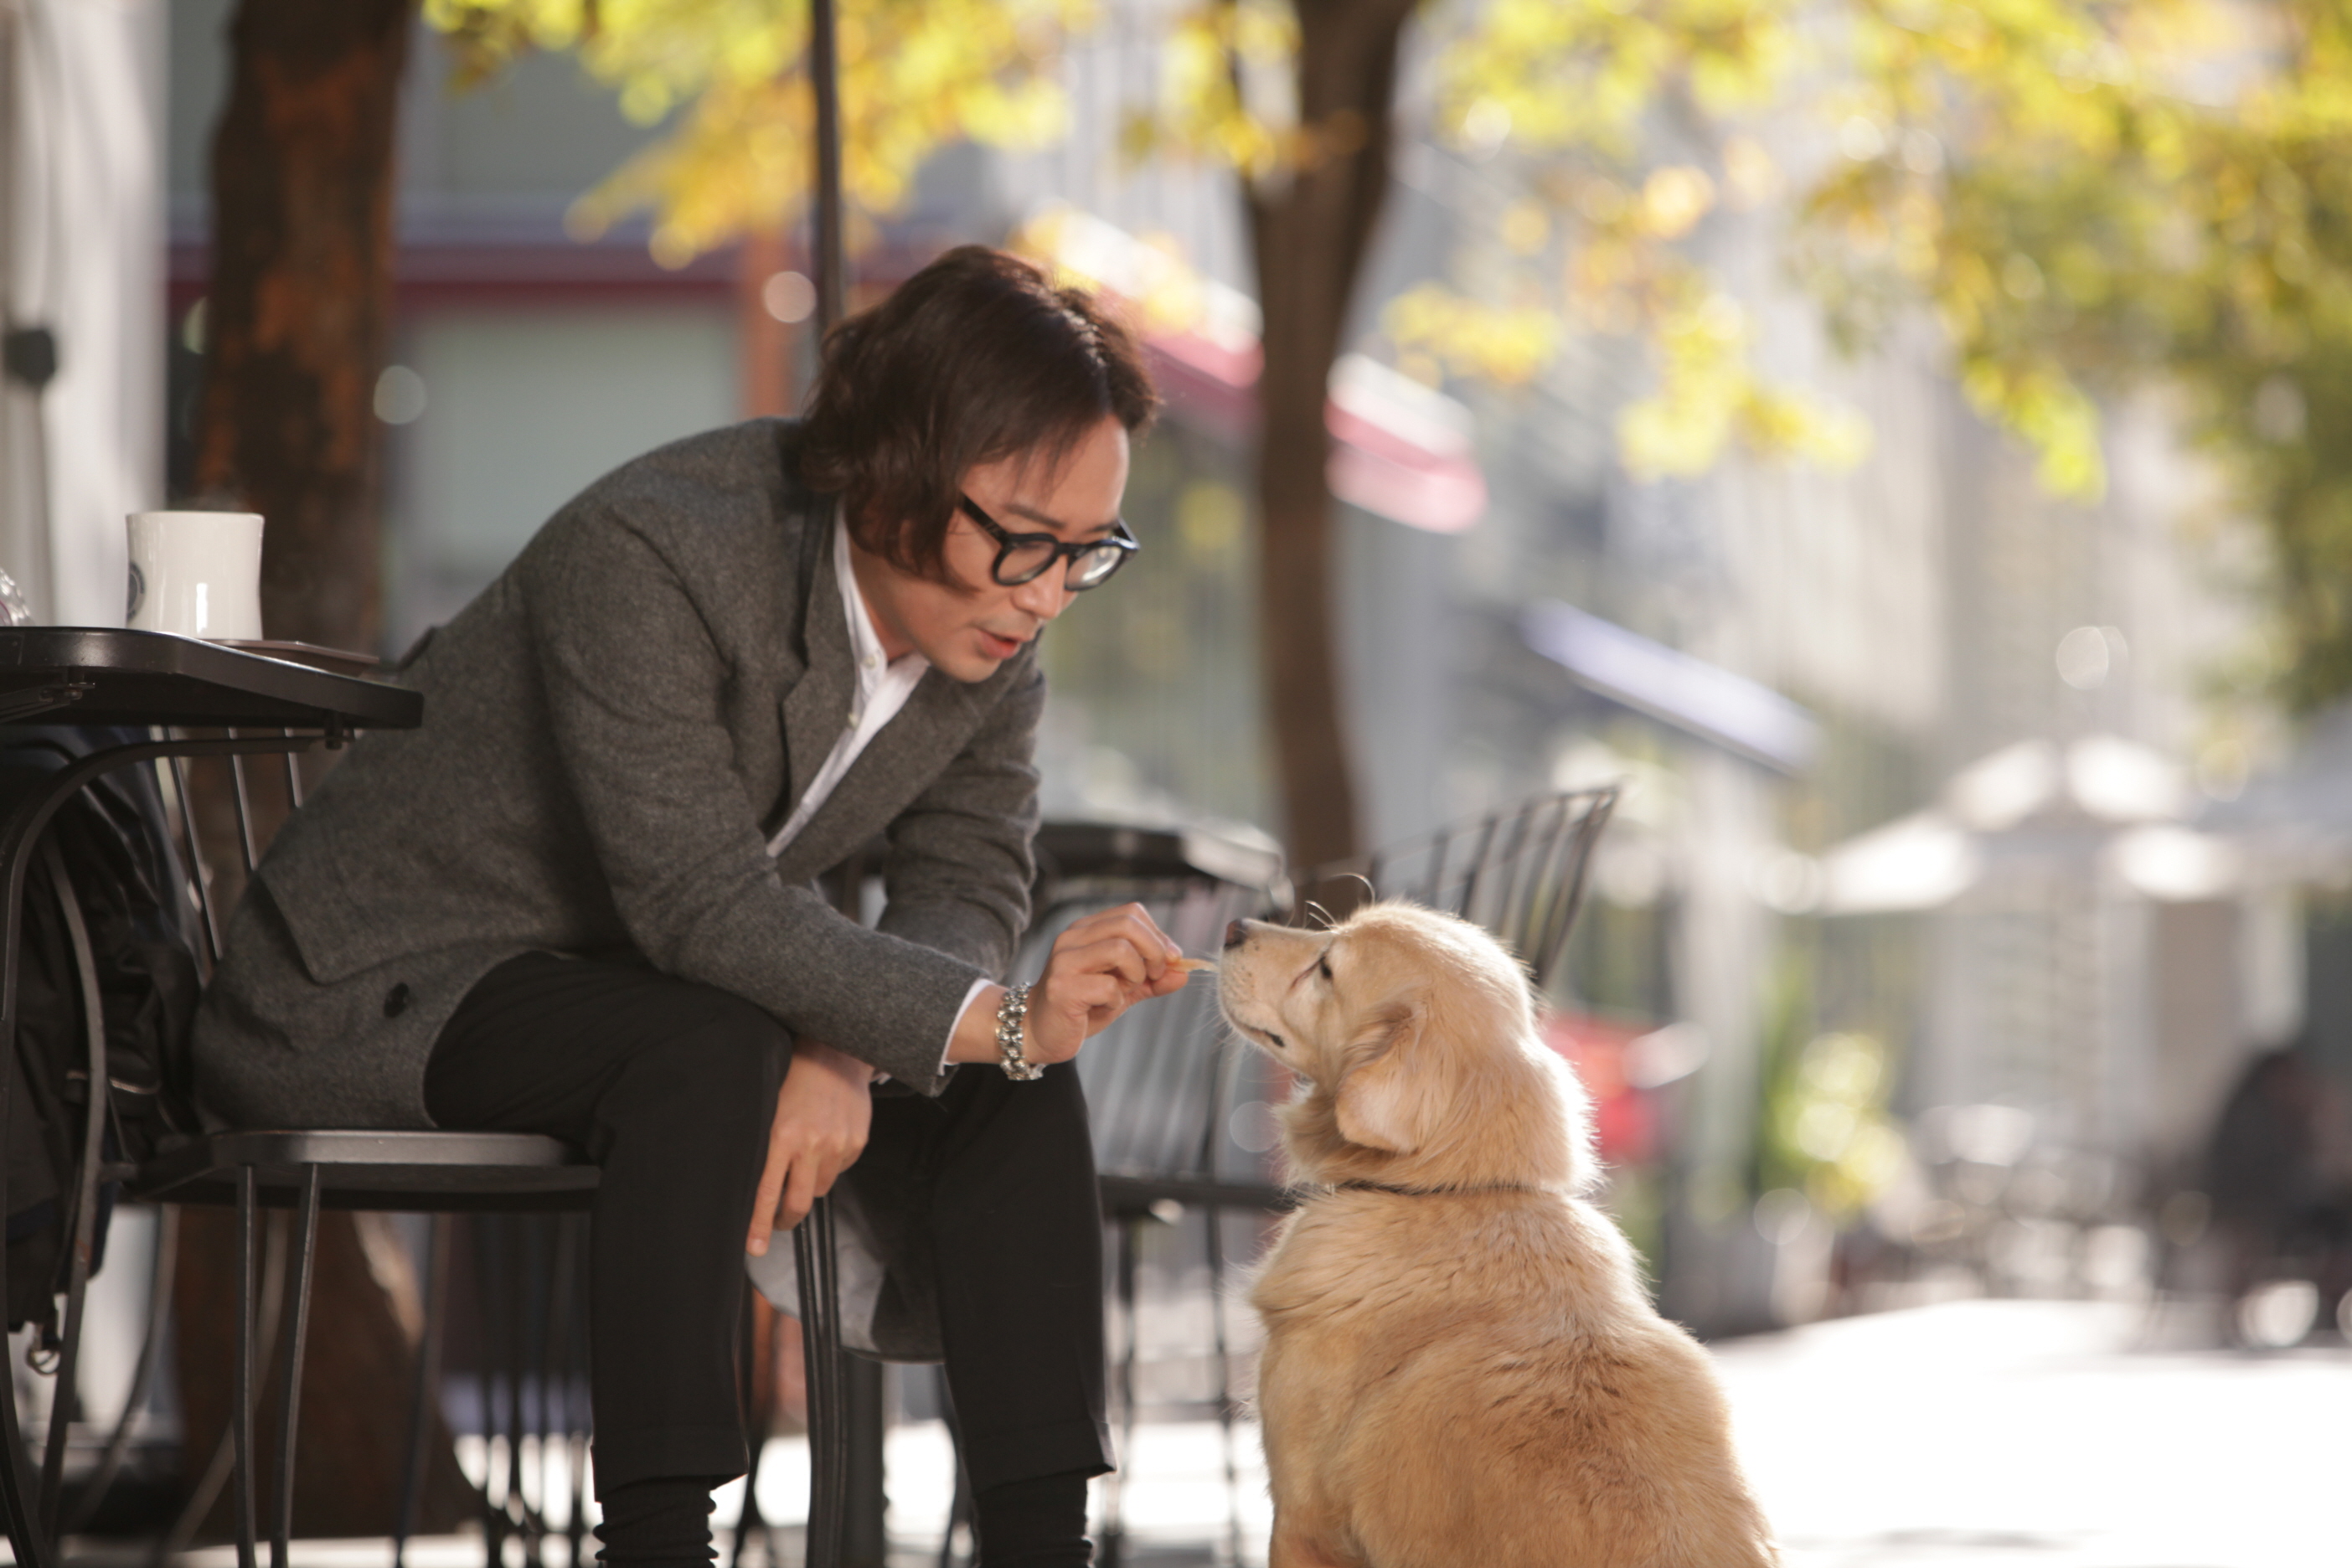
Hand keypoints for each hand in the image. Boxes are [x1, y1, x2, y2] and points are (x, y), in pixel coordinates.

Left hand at [745, 1040, 872, 1253]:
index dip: (759, 1225)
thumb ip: (764, 1148)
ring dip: (808, 1185)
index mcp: (782, 1136)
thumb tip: (754, 1190)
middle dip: (785, 1220)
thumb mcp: (768, 1111)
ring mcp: (837, 1145)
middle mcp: (811, 1144)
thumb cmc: (793, 1080)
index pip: (766, 1193)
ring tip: (803, 1160)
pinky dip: (829, 1166)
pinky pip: (839, 1171)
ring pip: (819, 1189)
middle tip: (779, 1223)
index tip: (753, 1248)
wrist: (835, 1055)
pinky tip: (824, 1142)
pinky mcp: (857, 1143)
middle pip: (797, 1203)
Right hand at [949, 903, 1186, 1067]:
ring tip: (1126, 990)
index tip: (1168, 962)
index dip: (1158, 935)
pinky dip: (1117, 999)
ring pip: (1120, 949)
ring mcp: (1065, 961)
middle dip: (1154, 951)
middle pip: (1128, 924)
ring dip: (1136, 974)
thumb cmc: (1082, 1006)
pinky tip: (1103, 1007)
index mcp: (1087, 930)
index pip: (1133, 913)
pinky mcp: (1062, 987)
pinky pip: (1108, 986)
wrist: (1039, 1033)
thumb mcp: (1123, 989)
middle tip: (1154, 976)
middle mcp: (1073, 938)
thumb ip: (1153, 980)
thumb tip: (1185, 972)